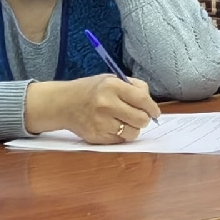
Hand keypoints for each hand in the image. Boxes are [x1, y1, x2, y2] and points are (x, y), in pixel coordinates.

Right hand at [26, 73, 158, 142]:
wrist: (63, 103)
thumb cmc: (91, 90)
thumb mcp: (111, 79)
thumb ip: (133, 87)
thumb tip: (151, 105)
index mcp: (111, 86)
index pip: (142, 100)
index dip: (153, 108)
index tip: (155, 112)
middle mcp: (106, 104)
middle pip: (140, 119)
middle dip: (144, 119)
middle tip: (139, 117)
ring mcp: (100, 122)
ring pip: (132, 133)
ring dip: (132, 129)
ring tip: (124, 121)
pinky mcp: (96, 137)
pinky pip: (120, 140)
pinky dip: (120, 135)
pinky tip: (111, 126)